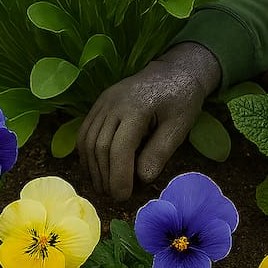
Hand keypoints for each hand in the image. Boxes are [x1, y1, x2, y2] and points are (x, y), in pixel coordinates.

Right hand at [77, 42, 220, 199]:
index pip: (119, 148)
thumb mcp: (179, 127)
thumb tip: (141, 179)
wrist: (174, 70)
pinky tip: (97, 169)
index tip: (123, 197)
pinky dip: (87, 154)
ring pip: (87, 140)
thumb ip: (160, 152)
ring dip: (93, 168)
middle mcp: (114, 102)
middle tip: (115, 197)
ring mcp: (103, 101)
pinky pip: (85, 132)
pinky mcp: (99, 103)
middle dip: (105, 176)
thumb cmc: (181, 99)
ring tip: (105, 188)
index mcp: (137, 107)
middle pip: (100, 146)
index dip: (118, 176)